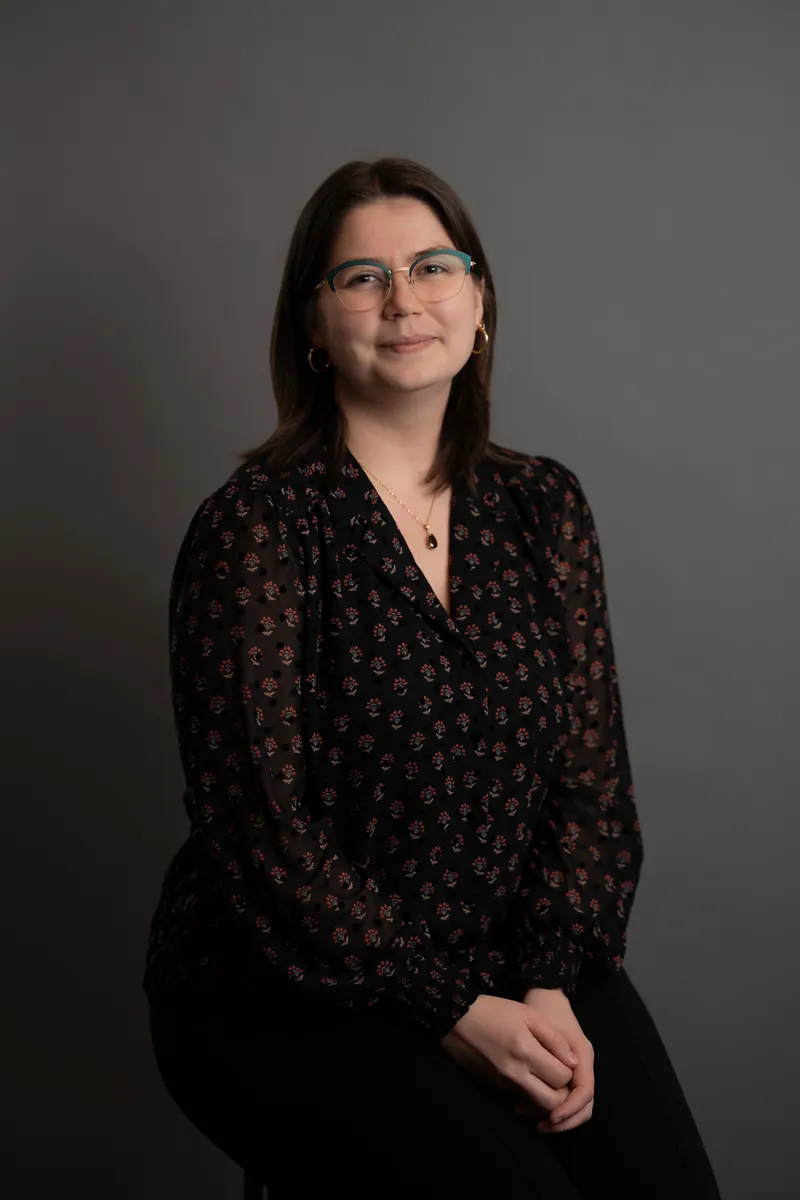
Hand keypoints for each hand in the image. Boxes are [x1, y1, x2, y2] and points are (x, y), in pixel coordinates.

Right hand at [442, 994, 576, 1114]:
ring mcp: (502, 1085)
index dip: (569, 1071)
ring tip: (544, 1075)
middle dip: (561, 1093)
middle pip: (551, 1102)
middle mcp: (515, 1074)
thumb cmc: (494, 1011)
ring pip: (535, 1105)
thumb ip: (554, 1038)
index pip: (562, 1078)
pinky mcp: (493, 1089)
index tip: (563, 1059)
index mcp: (525, 1052)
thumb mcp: (528, 1014)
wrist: (455, 1018)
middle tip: (558, 1074)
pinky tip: (526, 1075)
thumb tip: (573, 1062)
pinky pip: (519, 1099)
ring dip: (545, 1096)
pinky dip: (528, 1093)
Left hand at [516, 988, 594, 1133]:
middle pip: (585, 1106)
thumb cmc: (544, 1010)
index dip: (570, 1108)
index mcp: (583, 1056)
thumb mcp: (547, 1026)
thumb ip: (555, 1048)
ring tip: (531, 1119)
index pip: (585, 1092)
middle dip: (566, 1121)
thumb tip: (565, 1075)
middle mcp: (583, 1067)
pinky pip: (564, 1099)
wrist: (544, 996)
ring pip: (575, 1106)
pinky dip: (550, 1108)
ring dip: (558, 1118)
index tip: (551, 1117)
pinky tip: (528, 1107)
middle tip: (541, 1126)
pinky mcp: (565, 1074)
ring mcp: (576, 1071)